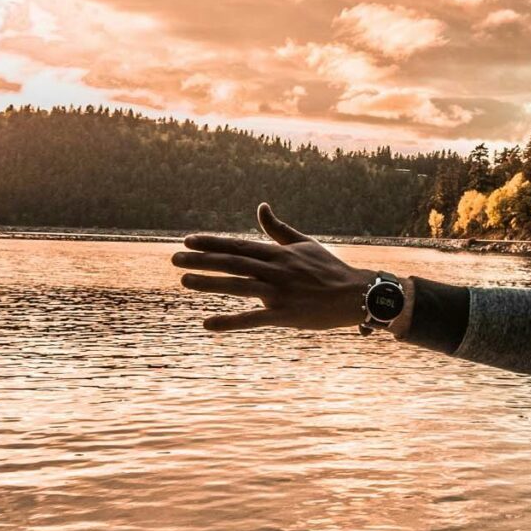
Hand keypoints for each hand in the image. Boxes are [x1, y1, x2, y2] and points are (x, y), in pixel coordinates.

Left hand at [171, 205, 367, 331]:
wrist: (355, 295)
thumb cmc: (329, 269)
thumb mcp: (304, 244)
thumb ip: (278, 228)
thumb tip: (261, 206)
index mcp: (279, 253)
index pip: (238, 245)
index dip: (212, 243)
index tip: (188, 240)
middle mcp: (276, 270)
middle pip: (232, 263)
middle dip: (202, 260)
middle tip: (174, 259)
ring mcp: (279, 293)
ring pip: (238, 286)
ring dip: (209, 284)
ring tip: (184, 281)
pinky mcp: (285, 315)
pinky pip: (252, 319)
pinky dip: (229, 322)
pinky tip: (207, 324)